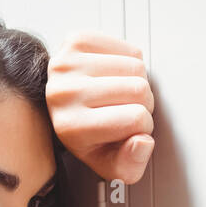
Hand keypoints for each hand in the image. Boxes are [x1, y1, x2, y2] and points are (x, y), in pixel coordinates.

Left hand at [45, 31, 154, 184]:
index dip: (144, 126)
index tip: (130, 129)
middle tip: (126, 109)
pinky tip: (115, 75)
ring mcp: (67, 64)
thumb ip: (130, 165)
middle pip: (139, 90)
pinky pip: (128, 48)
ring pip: (137, 67)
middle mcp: (64, 93)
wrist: (62, 105)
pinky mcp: (75, 42)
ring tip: (120, 93)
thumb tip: (143, 142)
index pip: (136, 119)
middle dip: (143, 103)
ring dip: (138, 81)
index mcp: (71, 127)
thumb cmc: (88, 134)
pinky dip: (130, 61)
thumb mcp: (109, 162)